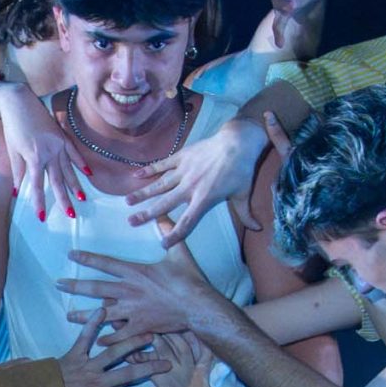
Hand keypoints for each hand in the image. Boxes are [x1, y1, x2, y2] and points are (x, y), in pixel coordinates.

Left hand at [0, 80, 89, 223]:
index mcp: (34, 156)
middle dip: (64, 198)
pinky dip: (81, 163)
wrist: (19, 101)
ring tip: (82, 199)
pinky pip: (73, 152)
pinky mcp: (61, 136)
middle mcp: (49, 151)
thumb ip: (17, 171)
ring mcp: (58, 143)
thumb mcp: (12, 150)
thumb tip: (17, 192)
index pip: (37, 184)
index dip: (39, 202)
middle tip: (71, 215)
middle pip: (58, 180)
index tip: (42, 217)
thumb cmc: (12, 126)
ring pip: (68, 168)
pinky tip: (89, 173)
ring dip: (75, 184)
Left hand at [53, 308, 156, 386]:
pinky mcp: (74, 354)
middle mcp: (98, 381)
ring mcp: (87, 366)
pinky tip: (103, 310)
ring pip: (114, 353)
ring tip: (149, 335)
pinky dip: (92, 324)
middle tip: (167, 363)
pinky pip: (85, 338)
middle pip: (128, 373)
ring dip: (131, 343)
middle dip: (148, 368)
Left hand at [58, 238, 220, 335]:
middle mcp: (129, 291)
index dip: (86, 258)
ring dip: (83, 316)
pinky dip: (106, 338)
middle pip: (96, 288)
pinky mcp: (140, 327)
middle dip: (75, 286)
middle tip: (58, 285)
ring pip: (101, 313)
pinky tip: (95, 340)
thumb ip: (168, 232)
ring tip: (68, 316)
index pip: (105, 263)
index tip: (71, 255)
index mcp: (136, 272)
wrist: (198, 307)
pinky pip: (118, 335)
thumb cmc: (189, 281)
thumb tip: (163, 213)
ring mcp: (133, 311)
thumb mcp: (179, 252)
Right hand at [122, 116, 262, 241]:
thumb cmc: (241, 170)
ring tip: (127, 201)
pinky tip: (136, 175)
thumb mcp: (243, 194)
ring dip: (143, 193)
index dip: (175, 235)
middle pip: (165, 204)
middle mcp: (191, 186)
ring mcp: (185, 170)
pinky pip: (163, 164)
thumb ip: (246, 214)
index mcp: (205, 199)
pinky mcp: (183, 156)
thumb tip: (258, 228)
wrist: (238, 142)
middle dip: (147, 214)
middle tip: (131, 221)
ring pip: (160, 184)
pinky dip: (149, 169)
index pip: (187, 222)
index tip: (164, 244)